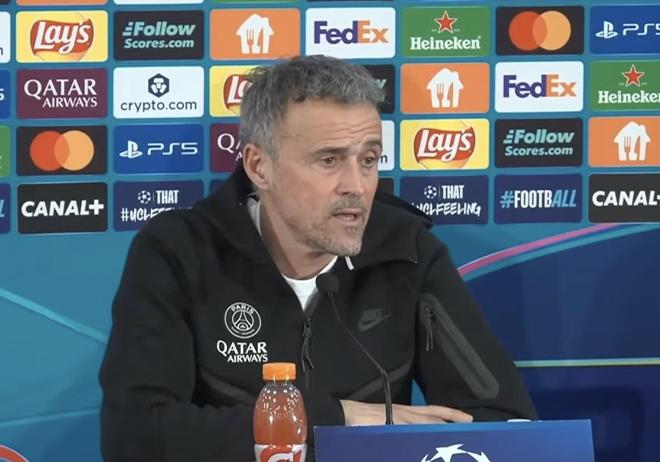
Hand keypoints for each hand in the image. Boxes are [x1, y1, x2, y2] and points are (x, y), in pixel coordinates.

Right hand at [340, 400, 472, 425]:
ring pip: (425, 424)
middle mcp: (406, 413)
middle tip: (471, 428)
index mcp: (406, 411)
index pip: (434, 410)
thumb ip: (401, 426)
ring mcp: (399, 419)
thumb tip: (415, 436)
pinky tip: (428, 444)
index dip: (451, 414)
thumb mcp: (387, 420)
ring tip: (457, 436)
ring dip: (440, 429)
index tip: (468, 419)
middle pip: (434, 417)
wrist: (347, 414)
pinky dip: (419, 437)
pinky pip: (409, 432)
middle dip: (452, 423)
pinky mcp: (391, 426)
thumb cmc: (365, 418)